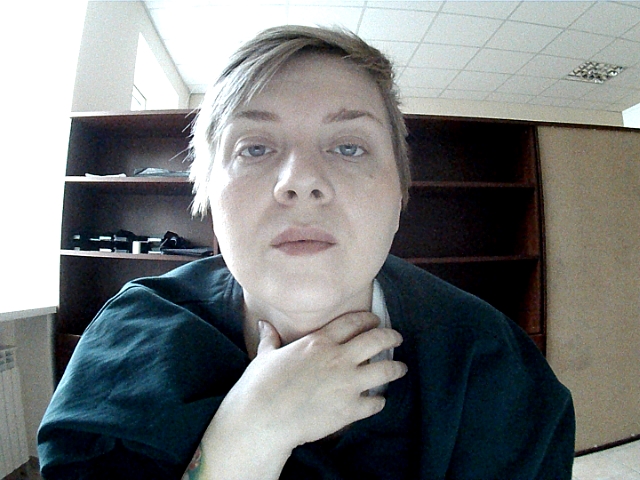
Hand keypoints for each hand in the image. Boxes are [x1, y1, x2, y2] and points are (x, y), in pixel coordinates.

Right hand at [217, 312, 407, 451]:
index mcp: (319, 342)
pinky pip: (375, 403)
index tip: (375, 320)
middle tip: (397, 338)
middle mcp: (338, 358)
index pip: (353, 322)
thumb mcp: (265, 356)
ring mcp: (347, 384)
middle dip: (391, 336)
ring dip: (396, 368)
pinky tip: (378, 402)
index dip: (368, 319)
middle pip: (377, 339)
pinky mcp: (350, 409)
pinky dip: (379, 402)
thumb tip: (263, 325)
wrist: (264, 419)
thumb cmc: (261, 385)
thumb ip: (270, 339)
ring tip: (400, 369)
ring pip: (385, 370)